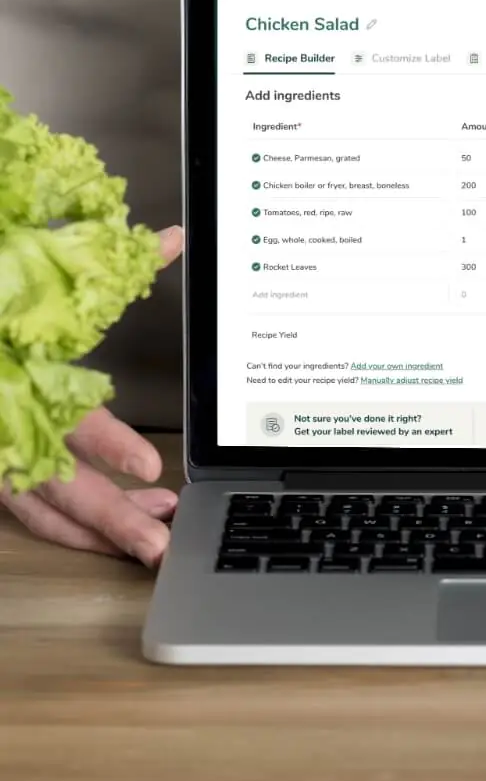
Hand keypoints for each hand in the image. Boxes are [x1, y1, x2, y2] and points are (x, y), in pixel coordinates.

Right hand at [0, 226, 183, 566]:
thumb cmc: (3, 315)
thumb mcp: (39, 283)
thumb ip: (110, 268)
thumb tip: (173, 237)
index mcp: (19, 379)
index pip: (68, 415)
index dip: (107, 443)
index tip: (149, 465)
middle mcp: (5, 422)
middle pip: (58, 484)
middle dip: (109, 518)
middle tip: (158, 543)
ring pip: (41, 509)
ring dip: (98, 528)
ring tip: (155, 537)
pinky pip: (30, 509)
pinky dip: (73, 525)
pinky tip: (118, 525)